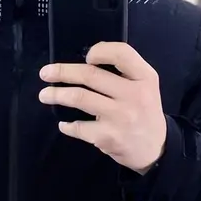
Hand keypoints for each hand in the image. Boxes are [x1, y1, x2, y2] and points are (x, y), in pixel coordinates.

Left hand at [39, 42, 166, 174]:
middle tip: (45, 73)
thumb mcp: (145, 86)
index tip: (86, 57)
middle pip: (90, 75)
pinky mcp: (108, 137)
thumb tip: (86, 61)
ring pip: (79, 97)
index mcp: (144, 78)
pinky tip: (64, 124)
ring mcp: (120, 117)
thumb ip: (124, 71)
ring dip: (56, 95)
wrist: (156, 149)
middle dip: (62, 72)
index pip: (121, 53)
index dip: (99, 51)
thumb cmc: (144, 112)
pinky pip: (79, 127)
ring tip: (45, 95)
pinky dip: (67, 125)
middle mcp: (134, 95)